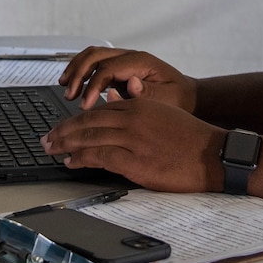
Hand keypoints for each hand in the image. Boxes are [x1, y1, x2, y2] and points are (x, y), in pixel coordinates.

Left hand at [40, 98, 223, 192]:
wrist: (215, 155)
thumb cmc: (191, 138)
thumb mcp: (162, 113)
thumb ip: (136, 107)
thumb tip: (110, 100)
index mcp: (138, 105)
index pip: (97, 110)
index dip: (76, 119)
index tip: (63, 127)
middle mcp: (132, 119)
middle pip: (87, 122)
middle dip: (63, 131)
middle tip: (46, 138)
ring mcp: (132, 140)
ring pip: (88, 138)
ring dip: (66, 144)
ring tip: (52, 149)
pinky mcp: (135, 161)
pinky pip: (99, 157)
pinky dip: (81, 159)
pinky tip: (71, 162)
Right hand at [59, 46, 198, 111]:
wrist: (188, 96)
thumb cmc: (179, 99)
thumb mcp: (169, 99)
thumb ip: (148, 93)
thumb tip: (129, 84)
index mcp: (141, 62)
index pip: (108, 68)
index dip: (93, 86)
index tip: (84, 106)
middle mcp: (130, 56)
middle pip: (95, 55)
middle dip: (78, 73)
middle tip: (69, 94)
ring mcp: (123, 60)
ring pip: (91, 55)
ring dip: (76, 70)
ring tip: (65, 88)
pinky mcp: (118, 69)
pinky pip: (94, 64)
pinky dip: (81, 72)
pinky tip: (73, 86)